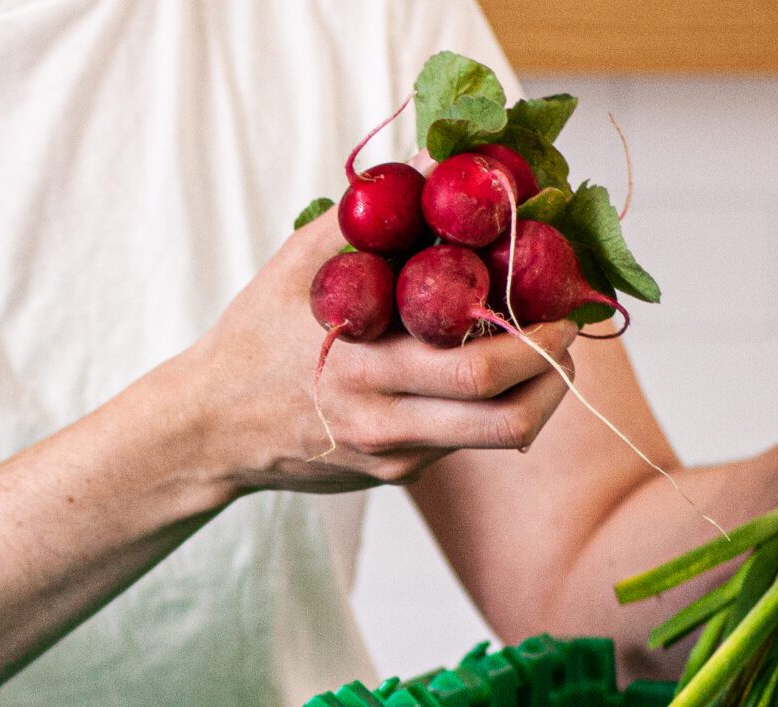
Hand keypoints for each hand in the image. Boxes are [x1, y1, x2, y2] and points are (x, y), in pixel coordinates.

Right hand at [179, 214, 578, 493]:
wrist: (209, 429)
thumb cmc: (254, 338)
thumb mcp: (295, 266)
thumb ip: (366, 217)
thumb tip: (434, 162)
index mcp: (365, 366)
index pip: (479, 362)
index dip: (536, 330)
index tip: (556, 289)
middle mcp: (385, 420)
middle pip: (504, 408)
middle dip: (555, 364)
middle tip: (569, 325)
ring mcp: (394, 454)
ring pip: (501, 436)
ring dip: (543, 394)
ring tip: (550, 353)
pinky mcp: (396, 474)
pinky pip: (466, 441)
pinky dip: (497, 405)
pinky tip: (493, 369)